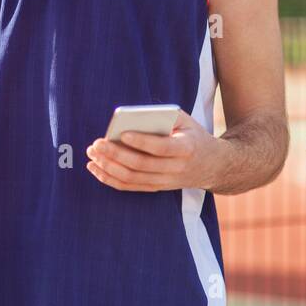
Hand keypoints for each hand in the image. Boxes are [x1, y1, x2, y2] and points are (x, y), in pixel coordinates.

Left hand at [85, 109, 223, 191]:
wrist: (213, 165)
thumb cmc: (192, 135)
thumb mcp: (185, 120)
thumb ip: (163, 116)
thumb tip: (132, 118)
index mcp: (186, 148)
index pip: (161, 148)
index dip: (141, 141)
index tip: (122, 133)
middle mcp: (176, 169)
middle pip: (142, 165)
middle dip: (115, 155)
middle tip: (96, 144)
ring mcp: (166, 182)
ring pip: (133, 179)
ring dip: (108, 168)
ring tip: (92, 155)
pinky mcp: (157, 188)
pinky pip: (130, 187)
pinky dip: (111, 179)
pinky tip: (96, 169)